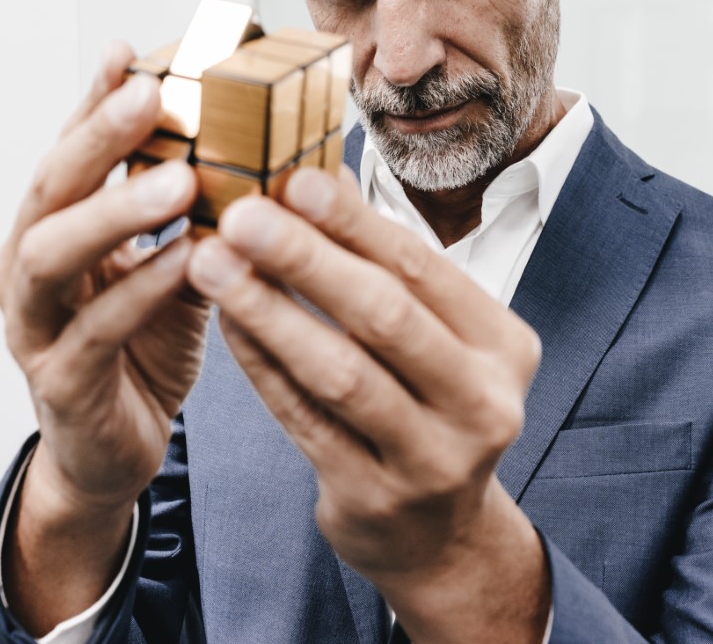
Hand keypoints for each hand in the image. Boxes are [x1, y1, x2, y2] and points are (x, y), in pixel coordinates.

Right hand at [0, 42, 207, 629]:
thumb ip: (188, 214)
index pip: (68, 152)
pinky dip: (140, 290)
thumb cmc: (138, 350)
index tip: (129, 49)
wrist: (111, 455)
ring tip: (178, 177)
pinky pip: (95, 328)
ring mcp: (32, 327)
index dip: (93, 101)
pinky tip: (185, 261)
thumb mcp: (168, 267)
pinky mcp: (59, 383)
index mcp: (45, 231)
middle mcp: (22, 271)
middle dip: (98, 138)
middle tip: (150, 93)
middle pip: (48, 190)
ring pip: (53, 256)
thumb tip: (255, 143)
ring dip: (115, 211)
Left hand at [184, 169, 548, 642]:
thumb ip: (385, 265)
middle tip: (240, 214)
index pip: (421, 269)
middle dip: (306, 258)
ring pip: (339, 373)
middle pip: (385, 316)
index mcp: (502, 346)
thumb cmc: (427, 408)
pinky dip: (261, 368)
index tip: (293, 178)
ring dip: (269, 311)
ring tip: (211, 263)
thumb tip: (321, 173)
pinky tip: (225, 323)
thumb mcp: (432, 336)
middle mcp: (482, 404)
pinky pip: (304, 421)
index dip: (355, 223)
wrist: (441, 539)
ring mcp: (432, 460)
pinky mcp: (374, 500)